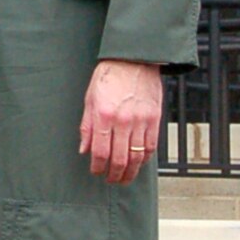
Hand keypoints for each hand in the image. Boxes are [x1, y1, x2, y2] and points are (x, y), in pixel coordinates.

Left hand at [79, 61, 162, 184]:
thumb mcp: (90, 99)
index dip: (98, 167)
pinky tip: (138, 163)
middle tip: (111, 180)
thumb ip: (87, 126)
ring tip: (124, 178)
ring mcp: (141, 121)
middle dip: (114, 175)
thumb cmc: (109, 77)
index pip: (100, 152)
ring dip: (130, 172)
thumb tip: (84, 149)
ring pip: (137, 157)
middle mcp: (123, 121)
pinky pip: (151, 147)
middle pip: (120, 159)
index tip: (96, 172)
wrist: (133, 59)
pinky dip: (145, 159)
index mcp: (104, 116)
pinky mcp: (155, 119)